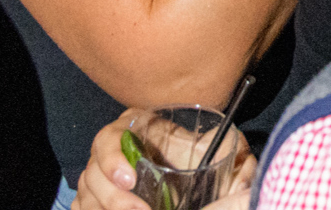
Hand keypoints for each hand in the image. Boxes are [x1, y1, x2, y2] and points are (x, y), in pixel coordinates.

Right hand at [80, 109, 258, 209]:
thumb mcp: (222, 148)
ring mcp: (99, 178)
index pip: (108, 138)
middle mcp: (111, 152)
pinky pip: (82, 208)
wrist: (191, 178)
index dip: (113, 159)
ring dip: (104, 209)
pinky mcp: (95, 200)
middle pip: (91, 173)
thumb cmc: (202, 154)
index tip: (131, 179)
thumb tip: (247, 174)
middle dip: (112, 198)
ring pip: (85, 196)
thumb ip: (235, 155)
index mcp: (136, 129)